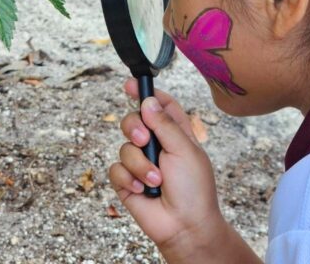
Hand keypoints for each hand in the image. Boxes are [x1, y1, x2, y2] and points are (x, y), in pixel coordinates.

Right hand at [109, 78, 226, 260]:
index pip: (159, 105)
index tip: (131, 84)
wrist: (184, 226)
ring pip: (124, 146)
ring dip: (139, 164)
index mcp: (175, 132)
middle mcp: (156, 144)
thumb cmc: (193, 188)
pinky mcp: (126, 181)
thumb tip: (148, 100)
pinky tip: (142, 190)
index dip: (146, 93)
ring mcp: (140, 162)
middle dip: (134, 128)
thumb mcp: (184, 149)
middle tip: (144, 140)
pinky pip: (116, 169)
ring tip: (155, 179)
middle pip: (134, 120)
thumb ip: (164, 123)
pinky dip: (129, 179)